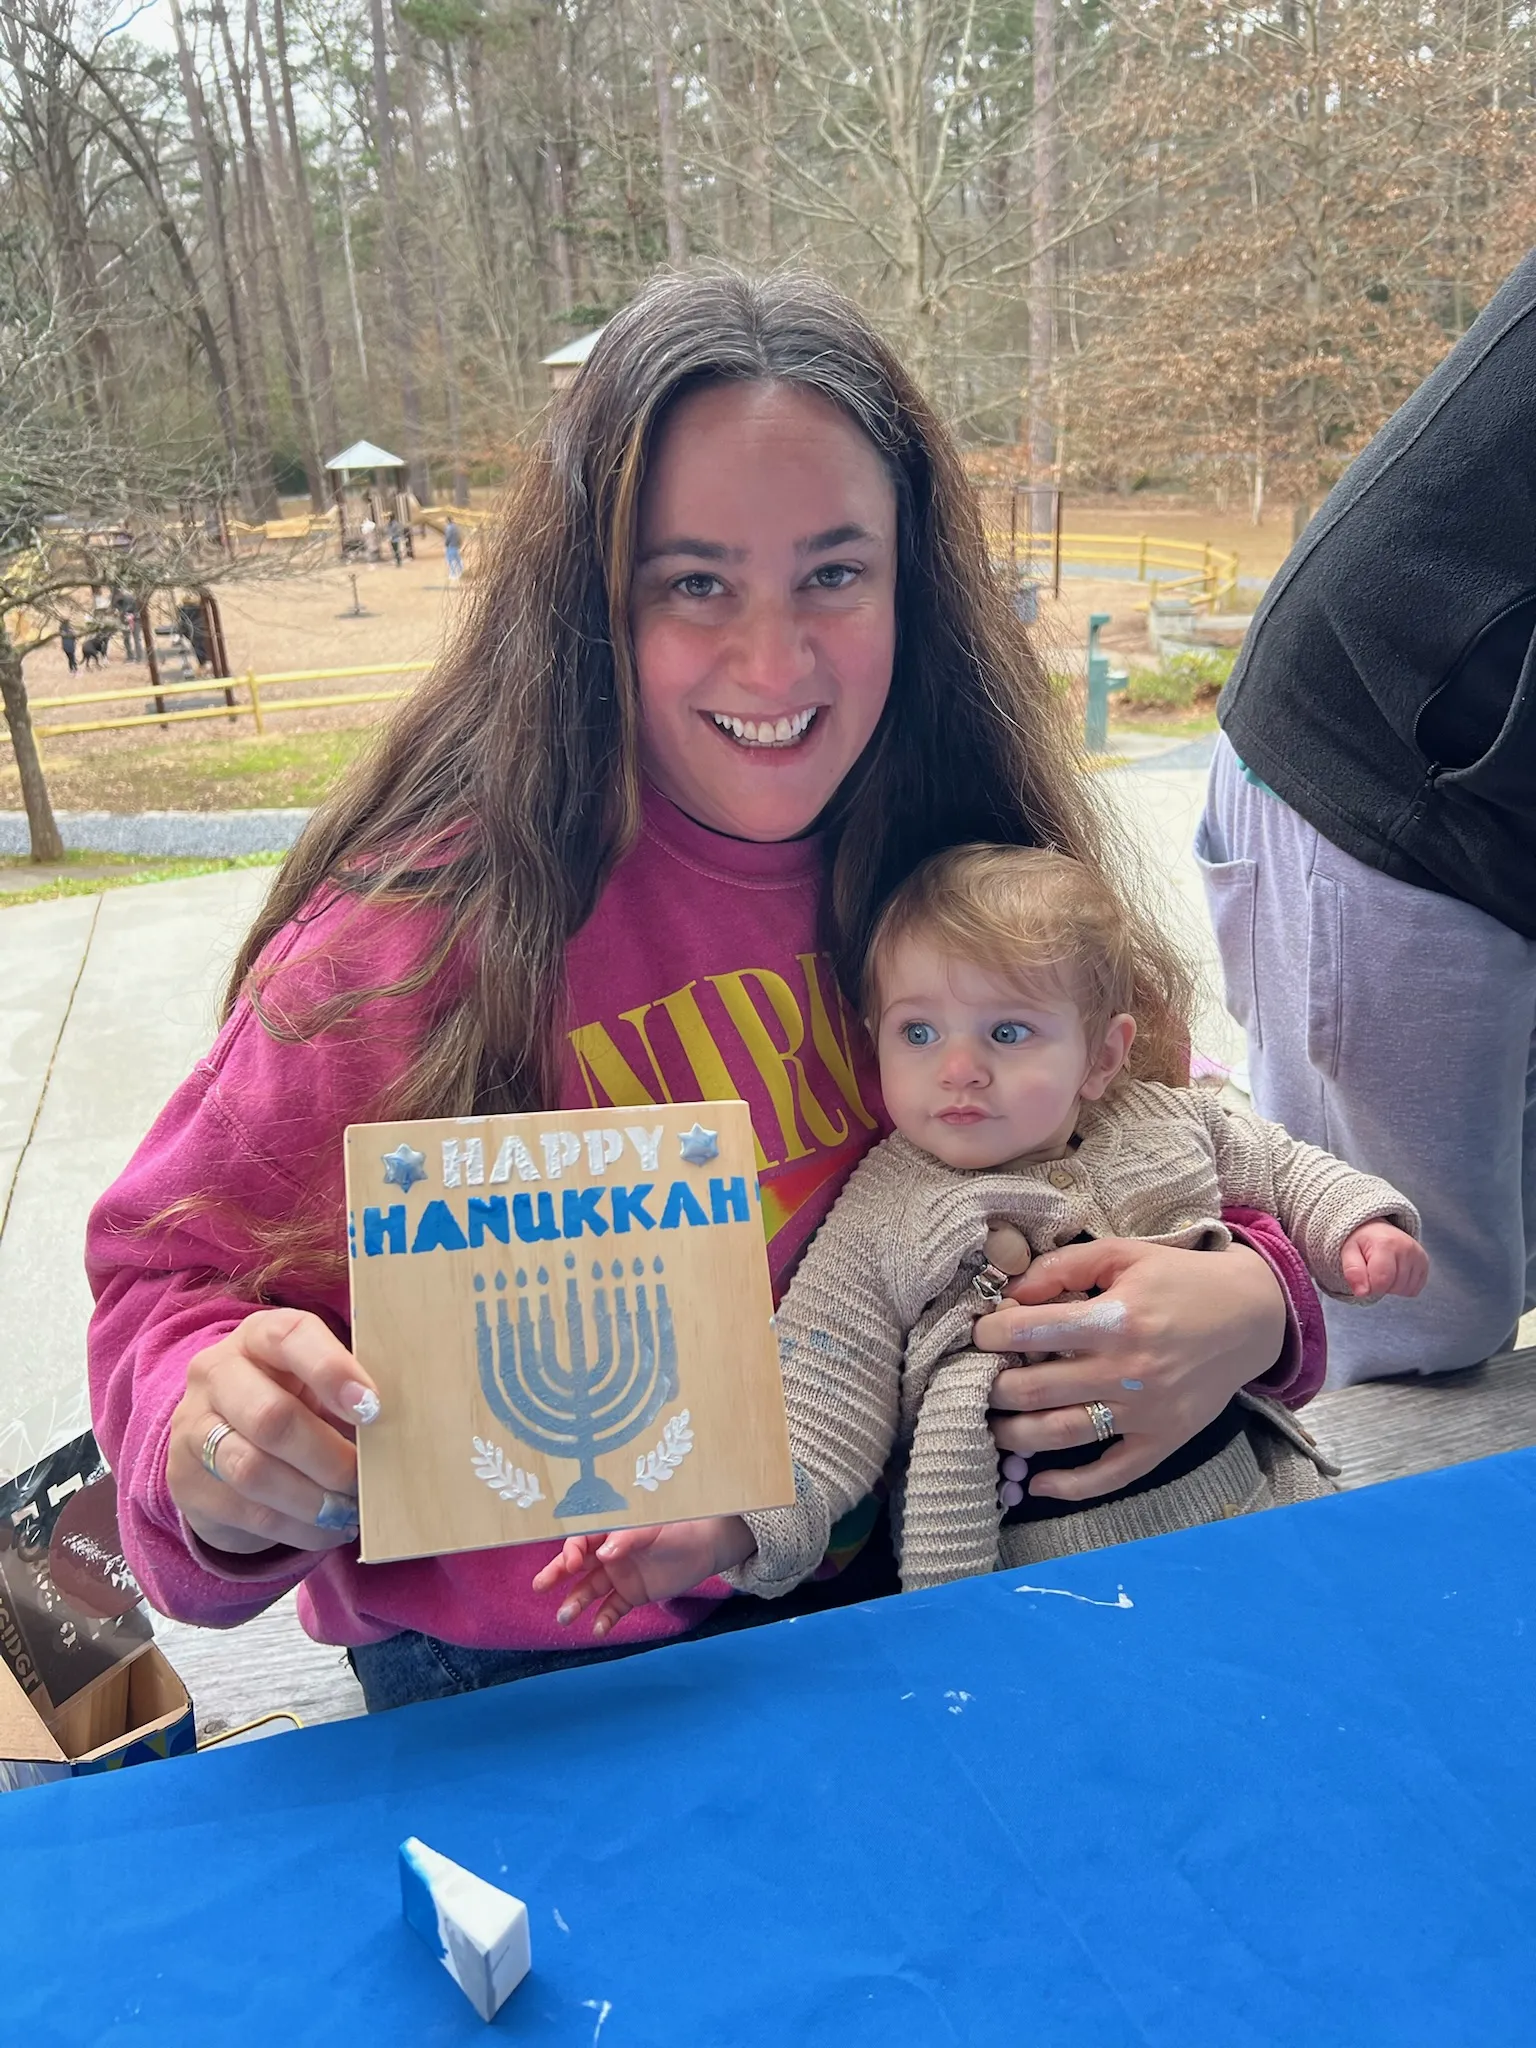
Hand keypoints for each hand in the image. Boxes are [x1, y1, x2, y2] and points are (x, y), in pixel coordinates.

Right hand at [165, 1309, 379, 1554]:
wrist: (224, 1440)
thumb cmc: (297, 1400)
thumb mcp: (319, 1382)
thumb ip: (354, 1390)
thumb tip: (409, 1423)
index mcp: (260, 1336)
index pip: (291, 1338)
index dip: (333, 1371)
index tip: (374, 1409)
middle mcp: (217, 1372)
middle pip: (272, 1417)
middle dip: (327, 1456)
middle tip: (362, 1480)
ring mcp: (193, 1426)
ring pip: (253, 1470)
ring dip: (311, 1499)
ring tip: (347, 1511)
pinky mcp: (185, 1479)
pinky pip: (245, 1511)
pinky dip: (295, 1527)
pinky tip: (326, 1529)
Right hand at [532, 1516, 755, 1636]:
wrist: (707, 1548)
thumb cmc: (679, 1528)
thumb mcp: (653, 1529)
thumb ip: (627, 1539)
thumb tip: (603, 1554)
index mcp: (611, 1531)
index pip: (583, 1539)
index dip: (573, 1550)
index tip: (571, 1563)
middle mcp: (610, 1554)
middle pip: (577, 1565)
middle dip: (557, 1574)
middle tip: (539, 1586)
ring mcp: (619, 1575)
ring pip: (590, 1590)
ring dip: (576, 1602)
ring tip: (564, 1618)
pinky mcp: (632, 1595)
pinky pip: (612, 1608)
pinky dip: (604, 1619)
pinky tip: (597, 1630)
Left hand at [971, 1237, 1286, 1501]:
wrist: (1254, 1316)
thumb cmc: (1182, 1280)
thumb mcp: (1125, 1254)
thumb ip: (1065, 1265)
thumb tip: (1013, 1290)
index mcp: (1115, 1318)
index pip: (1030, 1332)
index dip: (990, 1333)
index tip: (979, 1334)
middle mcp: (1127, 1370)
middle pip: (1034, 1389)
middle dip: (991, 1387)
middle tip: (975, 1381)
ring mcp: (1145, 1412)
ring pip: (1060, 1435)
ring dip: (1013, 1435)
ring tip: (991, 1424)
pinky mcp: (1163, 1441)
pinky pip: (1111, 1473)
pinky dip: (1070, 1486)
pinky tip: (1037, 1483)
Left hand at [1340, 1221, 1428, 1300]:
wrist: (1377, 1230)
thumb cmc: (1361, 1242)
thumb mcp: (1348, 1252)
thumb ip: (1352, 1271)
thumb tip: (1362, 1292)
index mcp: (1386, 1244)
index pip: (1381, 1281)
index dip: (1369, 1287)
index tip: (1363, 1277)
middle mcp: (1407, 1248)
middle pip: (1394, 1287)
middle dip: (1380, 1285)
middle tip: (1372, 1269)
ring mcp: (1419, 1255)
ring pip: (1405, 1290)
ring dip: (1391, 1287)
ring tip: (1383, 1269)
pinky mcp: (1425, 1263)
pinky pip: (1414, 1289)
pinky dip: (1402, 1287)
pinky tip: (1394, 1273)